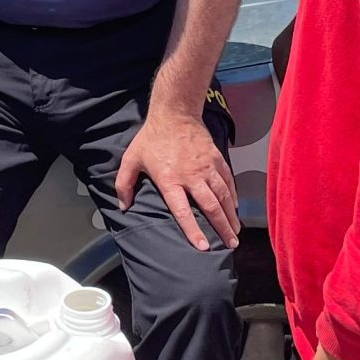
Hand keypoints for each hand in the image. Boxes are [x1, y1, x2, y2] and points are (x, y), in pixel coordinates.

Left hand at [116, 109, 238, 252]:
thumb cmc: (151, 138)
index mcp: (170, 180)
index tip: (203, 247)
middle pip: (210, 207)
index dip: (193, 230)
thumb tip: (123, 207)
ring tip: (236, 231)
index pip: (183, 211)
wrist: (175, 112)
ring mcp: (207, 167)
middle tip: (230, 244)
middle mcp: (192, 176)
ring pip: (223, 196)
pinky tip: (234, 208)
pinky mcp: (216, 159)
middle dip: (222, 228)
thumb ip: (124, 184)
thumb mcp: (131, 159)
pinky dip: (233, 196)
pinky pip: (228, 181)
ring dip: (231, 216)